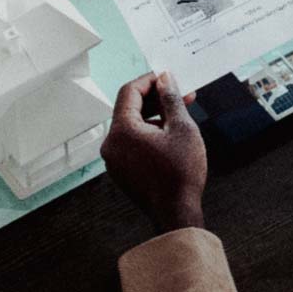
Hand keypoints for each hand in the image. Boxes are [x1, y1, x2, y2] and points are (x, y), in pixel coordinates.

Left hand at [101, 71, 206, 231]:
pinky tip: (169, 133)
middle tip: (180, 93)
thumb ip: (171, 98)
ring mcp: (113, 159)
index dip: (149, 80)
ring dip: (153, 115)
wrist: (177, 214)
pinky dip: (148, 133)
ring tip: (180, 113)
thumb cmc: (180, 173)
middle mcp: (111, 143)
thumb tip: (165, 78)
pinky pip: (131, 142)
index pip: (129, 91)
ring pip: (131, 125)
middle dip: (155, 98)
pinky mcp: (121, 170)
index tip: (168, 77)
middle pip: (129, 108)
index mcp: (121, 131)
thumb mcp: (182, 128)